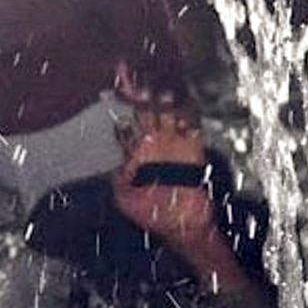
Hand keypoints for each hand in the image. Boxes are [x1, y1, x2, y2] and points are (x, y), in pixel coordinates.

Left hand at [106, 109, 250, 292]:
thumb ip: (117, 180)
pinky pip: (191, 127)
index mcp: (136, 154)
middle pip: (147, 114)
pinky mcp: (193, 148)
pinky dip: (189, 114)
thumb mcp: (126, 200)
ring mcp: (173, 144)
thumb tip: (114, 162)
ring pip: (168, 116)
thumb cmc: (153, 214)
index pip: (127, 126)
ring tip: (162, 92)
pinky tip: (185, 102)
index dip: (123, 112)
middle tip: (140, 83)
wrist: (184, 224)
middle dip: (143, 98)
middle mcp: (154, 144)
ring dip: (165, 103)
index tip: (118, 93)